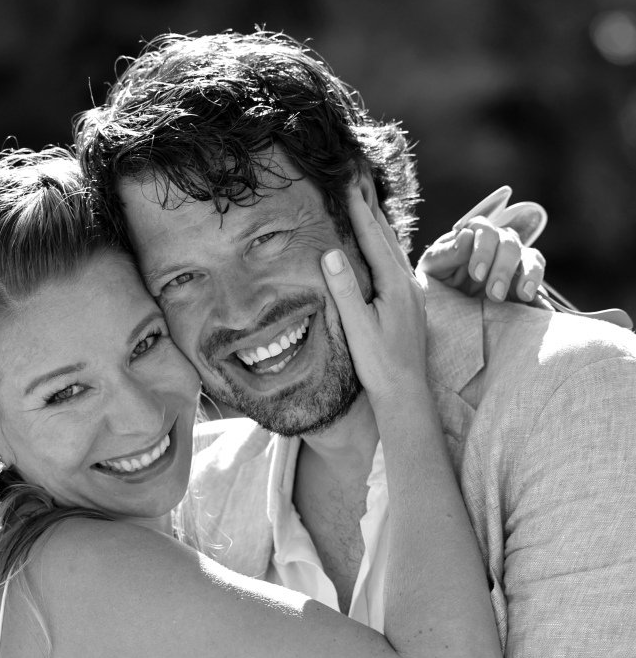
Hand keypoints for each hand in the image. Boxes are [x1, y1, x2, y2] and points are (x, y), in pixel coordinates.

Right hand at [320, 187, 426, 403]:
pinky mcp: (408, 303)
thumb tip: (330, 252)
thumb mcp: (358, 328)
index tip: (348, 182)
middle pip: (387, 237)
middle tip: (358, 179)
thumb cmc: (379, 364)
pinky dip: (383, 245)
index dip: (358, 209)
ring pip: (393, 249)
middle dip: (371, 206)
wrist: (406, 394)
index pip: (373, 238)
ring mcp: (410, 293)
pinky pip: (394, 263)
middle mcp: (407, 284)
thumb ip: (345, 289)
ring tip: (367, 202)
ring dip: (378, 224)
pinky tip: (379, 246)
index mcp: (395, 285)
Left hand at [418, 187, 546, 302]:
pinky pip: (537, 274)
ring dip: (527, 275)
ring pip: (530, 256)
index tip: (477, 274)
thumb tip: (467, 236)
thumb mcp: (433, 267)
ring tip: (523, 295)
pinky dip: (537, 283)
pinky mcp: (525, 277)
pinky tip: (532, 298)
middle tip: (494, 294)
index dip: (483, 251)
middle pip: (510, 244)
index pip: (486, 230)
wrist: (447, 304)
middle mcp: (498, 241)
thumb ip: (447, 253)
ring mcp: (514, 259)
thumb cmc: (437, 278)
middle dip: (503, 269)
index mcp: (474, 233)